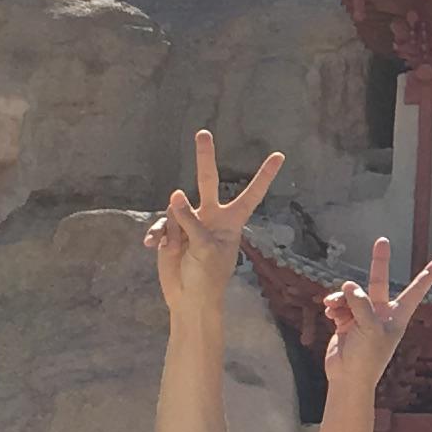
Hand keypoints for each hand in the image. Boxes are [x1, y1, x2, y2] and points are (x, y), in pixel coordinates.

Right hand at [145, 130, 283, 313]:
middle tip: (203, 133)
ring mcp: (190, 222)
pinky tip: (152, 245)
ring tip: (171, 245)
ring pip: (176, 206)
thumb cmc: (207, 277)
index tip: (279, 155)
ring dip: (171, 224)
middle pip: (208, 180)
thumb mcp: (205, 248)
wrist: (188, 298)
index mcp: (231, 221)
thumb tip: (175, 194)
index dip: (264, 176)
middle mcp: (212, 216)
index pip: (251, 194)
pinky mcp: (171, 232)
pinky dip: (156, 233)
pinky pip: (162, 224)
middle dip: (204, 157)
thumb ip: (191, 221)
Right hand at [323, 236, 431, 393]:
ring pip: (351, 294)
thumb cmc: (367, 357)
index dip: (427, 276)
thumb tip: (349, 285)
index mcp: (397, 316)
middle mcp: (381, 313)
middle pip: (379, 281)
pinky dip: (333, 307)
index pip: (415, 291)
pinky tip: (328, 313)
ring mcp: (363, 316)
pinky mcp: (346, 322)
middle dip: (379, 261)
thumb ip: (361, 303)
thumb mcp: (369, 328)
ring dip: (339, 298)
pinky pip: (339, 305)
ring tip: (332, 306)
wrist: (347, 378)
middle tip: (383, 240)